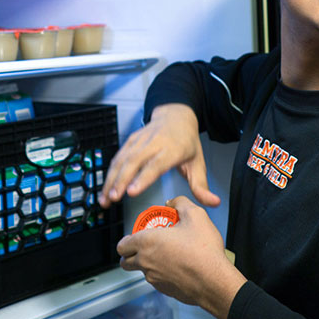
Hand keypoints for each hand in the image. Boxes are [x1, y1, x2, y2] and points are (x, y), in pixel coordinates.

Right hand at [99, 104, 219, 207]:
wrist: (176, 116)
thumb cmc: (187, 142)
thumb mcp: (198, 163)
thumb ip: (202, 186)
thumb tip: (214, 203)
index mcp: (173, 149)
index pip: (157, 164)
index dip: (143, 177)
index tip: (132, 192)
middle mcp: (155, 142)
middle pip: (135, 161)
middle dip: (121, 181)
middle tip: (113, 199)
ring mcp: (141, 140)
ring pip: (123, 159)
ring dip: (112, 179)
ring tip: (105, 199)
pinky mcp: (131, 140)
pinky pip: (118, 156)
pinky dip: (110, 172)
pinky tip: (106, 188)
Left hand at [117, 196, 246, 318]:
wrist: (214, 279)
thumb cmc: (203, 250)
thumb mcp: (195, 214)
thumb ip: (180, 202)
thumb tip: (172, 202)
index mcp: (147, 242)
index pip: (122, 245)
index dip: (127, 239)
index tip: (140, 233)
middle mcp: (146, 262)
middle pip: (125, 261)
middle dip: (132, 252)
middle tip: (149, 243)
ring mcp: (154, 279)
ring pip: (142, 270)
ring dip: (149, 262)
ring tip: (170, 251)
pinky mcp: (165, 290)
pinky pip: (157, 279)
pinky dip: (163, 272)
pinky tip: (180, 264)